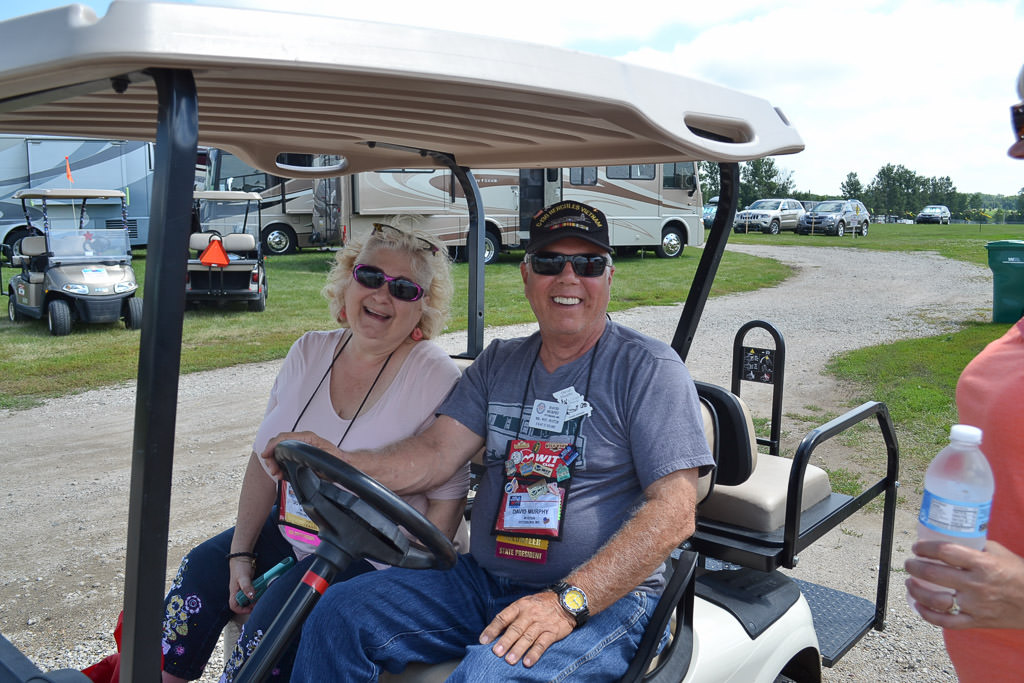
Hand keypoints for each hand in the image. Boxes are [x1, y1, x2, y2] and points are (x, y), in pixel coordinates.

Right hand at [227, 558, 256, 614]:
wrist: (243, 558)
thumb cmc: (240, 567)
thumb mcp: (243, 577)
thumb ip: (247, 587)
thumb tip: (251, 596)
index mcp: (234, 592)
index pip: (234, 606)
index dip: (241, 610)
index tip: (250, 609)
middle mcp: (238, 592)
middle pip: (242, 604)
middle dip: (250, 606)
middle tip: (258, 604)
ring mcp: (243, 588)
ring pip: (247, 599)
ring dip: (254, 600)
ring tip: (261, 598)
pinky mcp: (248, 585)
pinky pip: (252, 592)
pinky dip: (257, 594)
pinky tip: (262, 592)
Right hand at [260, 431, 338, 477]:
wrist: (343, 464)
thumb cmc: (336, 459)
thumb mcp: (325, 456)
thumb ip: (312, 454)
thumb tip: (296, 455)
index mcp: (307, 437)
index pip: (284, 437)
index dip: (272, 445)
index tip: (266, 454)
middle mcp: (300, 441)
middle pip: (278, 444)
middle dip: (271, 456)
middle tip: (272, 469)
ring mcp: (298, 448)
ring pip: (278, 452)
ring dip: (274, 463)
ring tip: (276, 473)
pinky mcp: (297, 456)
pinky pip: (283, 459)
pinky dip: (278, 466)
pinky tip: (280, 473)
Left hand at [478, 591, 574, 666]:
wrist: (567, 601)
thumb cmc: (540, 605)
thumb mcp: (525, 603)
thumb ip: (512, 616)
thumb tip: (495, 632)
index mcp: (520, 606)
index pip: (503, 617)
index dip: (492, 629)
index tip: (483, 640)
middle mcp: (530, 614)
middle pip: (515, 629)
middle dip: (505, 641)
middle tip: (496, 652)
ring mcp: (541, 623)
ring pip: (528, 637)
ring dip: (518, 649)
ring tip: (509, 660)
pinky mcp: (552, 632)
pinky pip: (542, 644)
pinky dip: (535, 653)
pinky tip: (528, 662)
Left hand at [905, 540, 1023, 629]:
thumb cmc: (1018, 574)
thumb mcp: (999, 552)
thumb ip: (975, 546)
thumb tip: (949, 536)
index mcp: (983, 564)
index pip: (945, 551)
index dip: (925, 547)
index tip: (917, 547)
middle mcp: (976, 585)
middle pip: (934, 574)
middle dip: (914, 566)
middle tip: (909, 563)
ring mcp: (975, 606)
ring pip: (935, 599)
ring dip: (916, 590)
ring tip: (909, 582)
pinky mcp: (977, 622)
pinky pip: (946, 622)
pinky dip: (928, 615)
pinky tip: (918, 606)